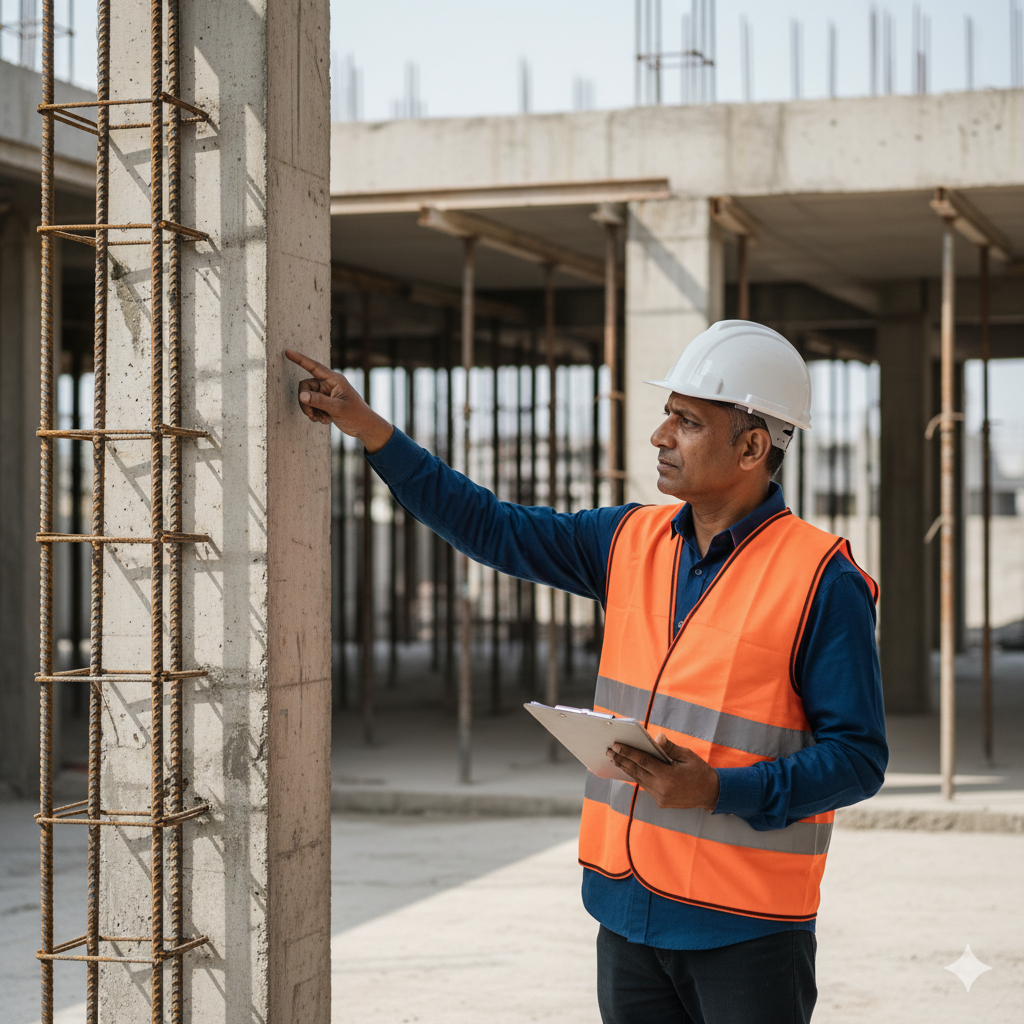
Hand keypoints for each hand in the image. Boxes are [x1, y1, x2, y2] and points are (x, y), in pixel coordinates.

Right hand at [285, 349, 393, 452]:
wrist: (364, 427)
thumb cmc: (356, 415)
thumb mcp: (337, 408)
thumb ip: (319, 401)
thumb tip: (301, 395)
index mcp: (335, 380)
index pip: (314, 366)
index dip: (300, 360)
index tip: (287, 352)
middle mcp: (329, 384)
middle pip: (306, 387)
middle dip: (306, 402)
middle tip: (311, 416)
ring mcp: (327, 393)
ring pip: (307, 398)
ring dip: (312, 410)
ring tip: (322, 419)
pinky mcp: (325, 402)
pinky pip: (312, 405)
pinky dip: (316, 414)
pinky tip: (326, 420)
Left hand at [606, 733, 720, 811]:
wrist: (711, 794)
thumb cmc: (700, 771)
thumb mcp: (687, 756)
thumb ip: (669, 748)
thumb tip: (657, 737)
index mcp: (668, 777)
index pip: (643, 762)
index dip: (629, 753)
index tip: (616, 745)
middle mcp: (662, 789)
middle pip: (636, 772)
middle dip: (621, 760)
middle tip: (609, 751)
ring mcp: (660, 797)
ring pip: (639, 780)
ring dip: (626, 769)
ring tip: (615, 759)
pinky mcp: (661, 802)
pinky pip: (646, 787)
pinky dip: (637, 777)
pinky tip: (629, 769)